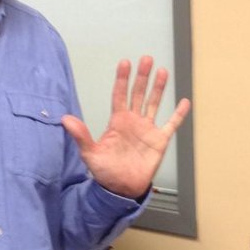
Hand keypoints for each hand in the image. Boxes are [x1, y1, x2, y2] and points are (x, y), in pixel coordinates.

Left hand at [62, 56, 190, 198]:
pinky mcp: (160, 141)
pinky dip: (178, 114)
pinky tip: (184, 101)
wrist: (121, 189)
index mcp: (117, 121)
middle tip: (146, 59)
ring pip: (154, 103)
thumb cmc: (105, 172)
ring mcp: (147, 130)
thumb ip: (81, 135)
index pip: (120, 95)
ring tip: (162, 71)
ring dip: (158, 88)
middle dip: (142, 77)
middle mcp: (133, 121)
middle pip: (138, 94)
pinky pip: (171, 124)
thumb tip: (65, 119)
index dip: (122, 79)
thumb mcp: (90, 154)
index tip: (125, 63)